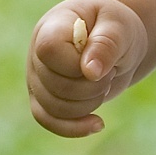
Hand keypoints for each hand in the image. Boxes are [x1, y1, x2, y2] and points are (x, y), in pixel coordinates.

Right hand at [27, 0, 147, 137]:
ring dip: (89, 104)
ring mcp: (37, 78)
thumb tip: (90, 72)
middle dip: (93, 87)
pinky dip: (75, 128)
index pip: (49, 50)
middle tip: (110, 70)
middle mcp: (36, 53)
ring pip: (54, 108)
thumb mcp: (118, 26)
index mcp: (51, 27)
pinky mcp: (44, 99)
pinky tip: (98, 124)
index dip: (75, 64)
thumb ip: (106, 43)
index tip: (103, 63)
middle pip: (55, 85)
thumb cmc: (114, 27)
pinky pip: (50, 121)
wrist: (114, 41)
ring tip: (104, 84)